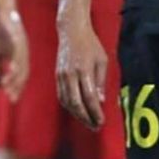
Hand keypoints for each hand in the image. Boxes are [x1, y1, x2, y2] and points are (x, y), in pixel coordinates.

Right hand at [0, 5, 30, 102]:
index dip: (17, 88)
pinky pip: (17, 51)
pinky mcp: (17, 38)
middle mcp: (23, 53)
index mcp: (19, 57)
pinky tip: (11, 69)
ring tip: (7, 87)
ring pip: (21, 64)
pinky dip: (15, 62)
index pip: (21, 76)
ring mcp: (21, 46)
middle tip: (12, 99)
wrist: (1, 11)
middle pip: (23, 73)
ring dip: (14, 77)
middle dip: (17, 87)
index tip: (12, 100)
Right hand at [55, 12, 109, 128]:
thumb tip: (100, 101)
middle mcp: (70, 75)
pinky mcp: (57, 77)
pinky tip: (78, 112)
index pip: (89, 97)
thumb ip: (101, 81)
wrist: (71, 31)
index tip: (102, 121)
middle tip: (96, 127)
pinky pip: (62, 96)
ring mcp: (61, 76)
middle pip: (76, 103)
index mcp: (83, 70)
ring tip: (88, 122)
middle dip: (86, 118)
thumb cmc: (91, 44)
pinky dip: (70, 107)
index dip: (95, 112)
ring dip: (78, 115)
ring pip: (67, 102)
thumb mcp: (102, 60)